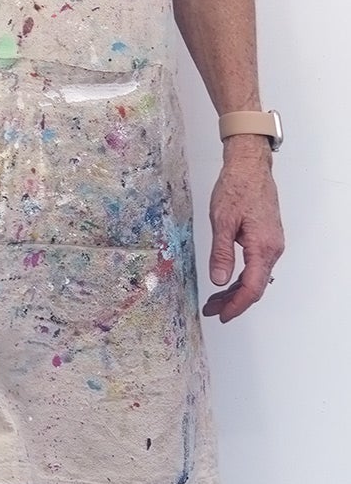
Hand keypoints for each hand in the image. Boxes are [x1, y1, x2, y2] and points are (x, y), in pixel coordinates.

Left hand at [202, 140, 284, 322]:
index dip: (236, 305)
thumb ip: (221, 253)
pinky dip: (242, 276)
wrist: (250, 168)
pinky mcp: (267, 239)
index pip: (251, 288)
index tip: (221, 315)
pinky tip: (229, 280)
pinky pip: (257, 265)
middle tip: (211, 309)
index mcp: (263, 248)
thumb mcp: (222, 220)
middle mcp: (272, 250)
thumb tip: (219, 281)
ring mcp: (272, 245)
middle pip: (255, 286)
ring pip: (256, 277)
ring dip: (236, 290)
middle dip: (233, 301)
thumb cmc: (236, 189)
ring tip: (215, 299)